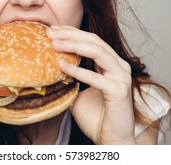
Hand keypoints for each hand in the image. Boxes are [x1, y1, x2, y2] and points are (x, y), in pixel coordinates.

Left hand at [47, 26, 135, 144]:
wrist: (112, 141)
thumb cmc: (97, 118)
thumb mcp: (78, 94)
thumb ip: (69, 80)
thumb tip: (48, 71)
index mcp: (112, 64)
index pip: (92, 40)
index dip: (72, 32)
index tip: (53, 30)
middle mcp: (119, 67)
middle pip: (94, 41)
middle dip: (70, 34)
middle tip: (50, 32)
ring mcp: (121, 77)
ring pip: (98, 51)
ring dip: (74, 45)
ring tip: (54, 44)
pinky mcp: (119, 91)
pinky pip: (96, 77)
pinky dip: (77, 70)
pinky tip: (61, 65)